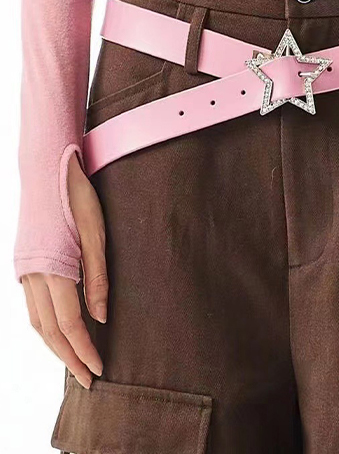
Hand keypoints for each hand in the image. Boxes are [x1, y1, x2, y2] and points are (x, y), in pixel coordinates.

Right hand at [21, 151, 106, 388]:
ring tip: (74, 361)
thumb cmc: (76, 197)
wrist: (46, 170)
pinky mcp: (25, 263)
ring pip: (36, 321)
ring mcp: (25, 270)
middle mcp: (34, 275)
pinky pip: (32, 305)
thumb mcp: (97, 234)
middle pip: (49, 331)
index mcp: (53, 269)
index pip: (69, 323)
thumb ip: (97, 278)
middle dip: (68, 358)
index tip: (99, 369)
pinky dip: (45, 325)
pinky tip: (59, 330)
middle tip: (87, 380)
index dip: (84, 350)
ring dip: (55, 345)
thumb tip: (100, 319)